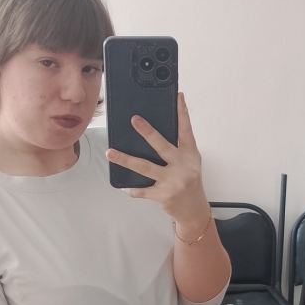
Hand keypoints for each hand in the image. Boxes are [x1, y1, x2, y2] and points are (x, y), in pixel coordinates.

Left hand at [106, 92, 210, 235]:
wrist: (193, 208)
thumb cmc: (189, 181)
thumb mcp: (189, 161)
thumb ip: (178, 146)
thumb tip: (154, 131)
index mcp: (190, 154)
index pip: (186, 130)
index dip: (182, 112)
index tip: (178, 96)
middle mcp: (182, 166)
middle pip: (162, 146)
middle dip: (148, 132)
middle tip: (134, 120)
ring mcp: (172, 181)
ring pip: (145, 168)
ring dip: (125, 160)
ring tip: (111, 153)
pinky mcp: (163, 195)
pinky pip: (142, 190)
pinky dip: (132, 188)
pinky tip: (124, 185)